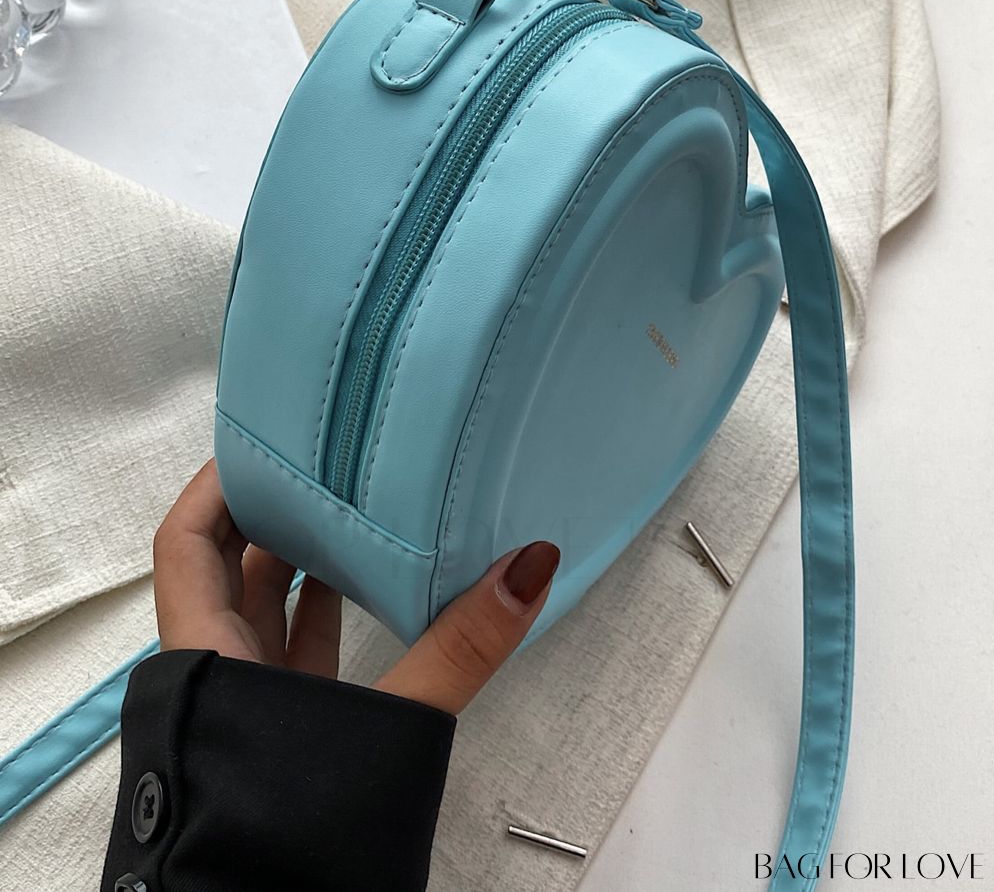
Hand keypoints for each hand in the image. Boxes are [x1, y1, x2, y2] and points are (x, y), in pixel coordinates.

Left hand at [153, 459, 559, 713]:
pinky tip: (369, 592)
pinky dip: (324, 613)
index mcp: (207, 650)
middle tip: (327, 461)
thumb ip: (458, 648)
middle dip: (276, 509)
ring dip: (303, 560)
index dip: (218, 484)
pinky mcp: (274, 727)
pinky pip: (292, 649)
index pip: (187, 538)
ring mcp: (244, 699)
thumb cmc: (288, 830)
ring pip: (262, 608)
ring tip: (356, 509)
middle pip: (228, 563)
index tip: (264, 441)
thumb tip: (526, 569)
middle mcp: (215, 668)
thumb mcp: (384, 722)